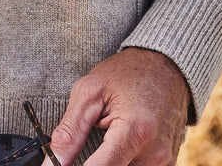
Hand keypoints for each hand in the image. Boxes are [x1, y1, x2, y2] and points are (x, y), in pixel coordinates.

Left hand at [49, 48, 190, 165]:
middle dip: (93, 161)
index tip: (63, 164)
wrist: (165, 65)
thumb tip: (53, 164)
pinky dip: (123, 160)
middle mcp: (154, 154)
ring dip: (110, 161)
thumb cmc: (127, 73)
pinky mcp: (168, 164)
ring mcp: (164, 162)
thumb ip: (70, 132)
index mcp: (135, 132)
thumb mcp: (90, 91)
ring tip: (109, 135)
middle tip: (88, 140)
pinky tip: (121, 143)